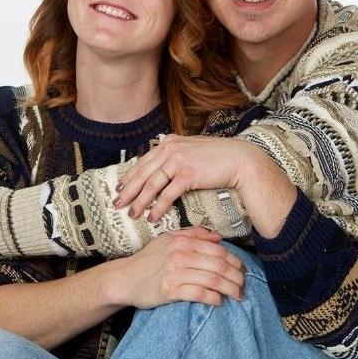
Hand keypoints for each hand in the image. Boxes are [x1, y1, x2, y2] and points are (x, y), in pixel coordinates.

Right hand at [108, 228, 244, 307]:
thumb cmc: (148, 259)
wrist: (125, 278)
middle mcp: (180, 254)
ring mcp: (175, 272)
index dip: (234, 260)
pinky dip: (213, 298)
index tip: (242, 269)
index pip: (216, 249)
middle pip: (218, 264)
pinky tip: (219, 301)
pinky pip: (199, 293)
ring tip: (238, 295)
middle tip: (244, 285)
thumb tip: (217, 237)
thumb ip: (193, 235)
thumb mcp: (168, 240)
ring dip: (229, 288)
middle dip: (236, 276)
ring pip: (212, 279)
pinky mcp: (170, 290)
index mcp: (182, 241)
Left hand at [114, 134, 247, 221]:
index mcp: (169, 142)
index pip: (144, 161)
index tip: (119, 188)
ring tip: (132, 214)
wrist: (240, 160)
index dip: (130, 176)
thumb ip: (174, 155)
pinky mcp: (188, 174)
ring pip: (152, 185)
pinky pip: (167, 194)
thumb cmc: (217, 158)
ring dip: (140, 202)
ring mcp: (178, 160)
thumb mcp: (191, 150)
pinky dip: (158, 207)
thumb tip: (159, 168)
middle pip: (143, 173)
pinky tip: (152, 217)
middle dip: (128, 190)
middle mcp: (170, 148)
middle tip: (117, 204)